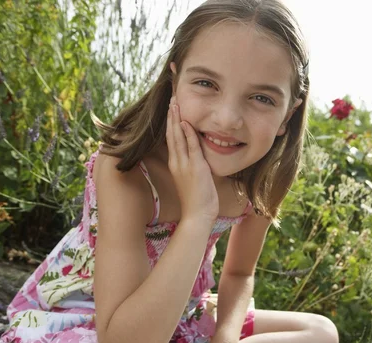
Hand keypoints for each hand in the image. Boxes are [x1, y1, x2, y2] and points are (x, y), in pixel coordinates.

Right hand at [166, 97, 218, 224]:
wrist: (197, 215)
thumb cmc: (198, 199)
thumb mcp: (194, 178)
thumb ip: (195, 164)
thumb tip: (200, 155)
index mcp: (176, 164)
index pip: (172, 138)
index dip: (171, 122)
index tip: (172, 108)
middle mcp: (177, 162)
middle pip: (171, 134)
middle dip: (171, 115)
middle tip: (171, 98)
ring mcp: (184, 165)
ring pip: (177, 137)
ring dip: (176, 119)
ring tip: (174, 103)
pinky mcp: (195, 168)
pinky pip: (191, 147)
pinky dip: (188, 134)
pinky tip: (185, 122)